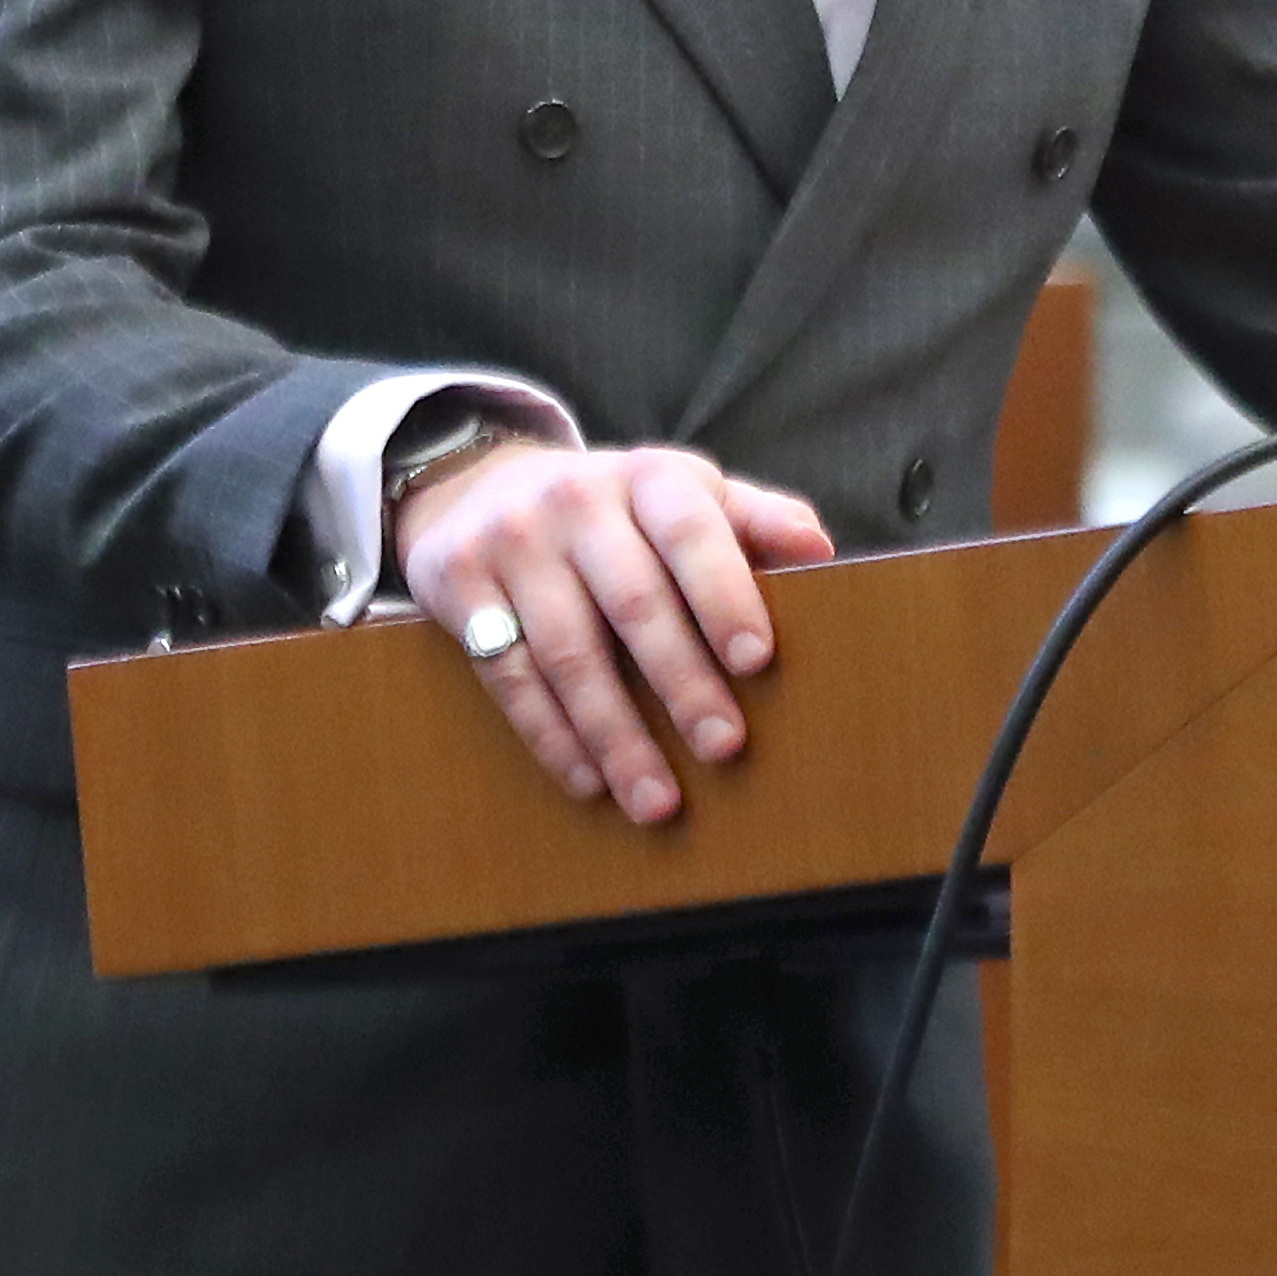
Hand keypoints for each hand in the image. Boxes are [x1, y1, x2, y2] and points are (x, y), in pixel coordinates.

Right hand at [396, 441, 836, 826]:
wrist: (476, 487)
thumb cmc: (615, 511)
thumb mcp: (682, 495)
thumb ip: (753, 521)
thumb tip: (820, 551)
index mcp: (647, 477)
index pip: (691, 529)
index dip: (724, 592)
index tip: (757, 659)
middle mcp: (575, 499)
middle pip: (633, 601)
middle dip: (682, 681)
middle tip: (724, 746)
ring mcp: (511, 541)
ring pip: (569, 652)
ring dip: (616, 734)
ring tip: (657, 798)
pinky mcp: (456, 583)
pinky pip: (509, 675)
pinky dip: (552, 736)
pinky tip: (590, 779)